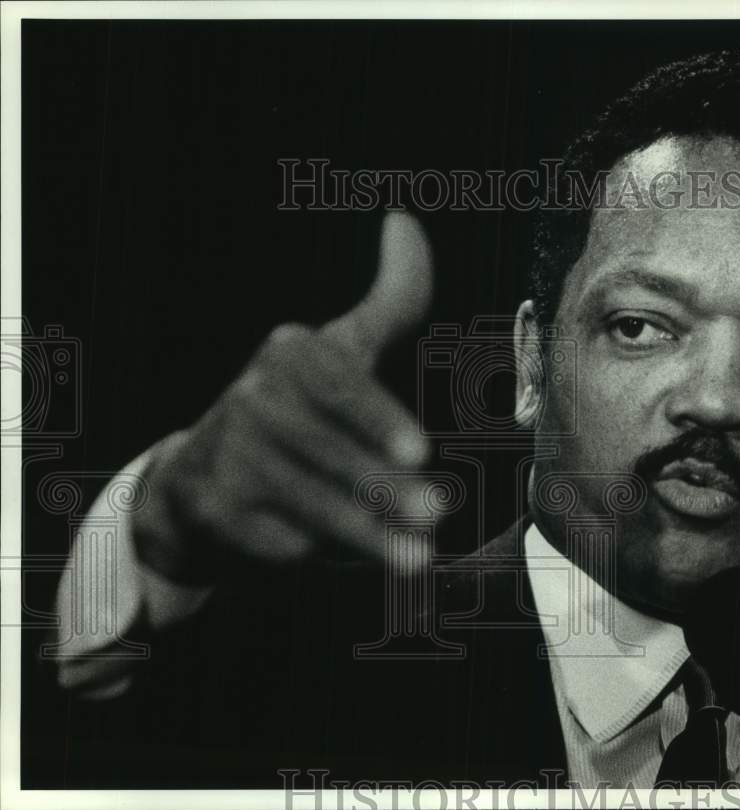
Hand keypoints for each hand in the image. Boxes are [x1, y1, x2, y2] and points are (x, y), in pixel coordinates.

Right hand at [133, 213, 435, 582]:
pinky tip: (346, 564)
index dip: (378, 419)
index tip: (421, 451)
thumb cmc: (299, 406)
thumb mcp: (343, 349)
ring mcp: (228, 453)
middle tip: (437, 515)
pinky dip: (317, 551)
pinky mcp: (214, 506)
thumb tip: (404, 217)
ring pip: (309, 498)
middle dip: (383, 486)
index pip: (340, 385)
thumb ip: (391, 295)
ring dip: (366, 532)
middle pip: (327, 449)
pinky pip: (278, 536)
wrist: (204, 474)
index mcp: (291, 354)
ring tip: (418, 557)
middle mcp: (252, 397)